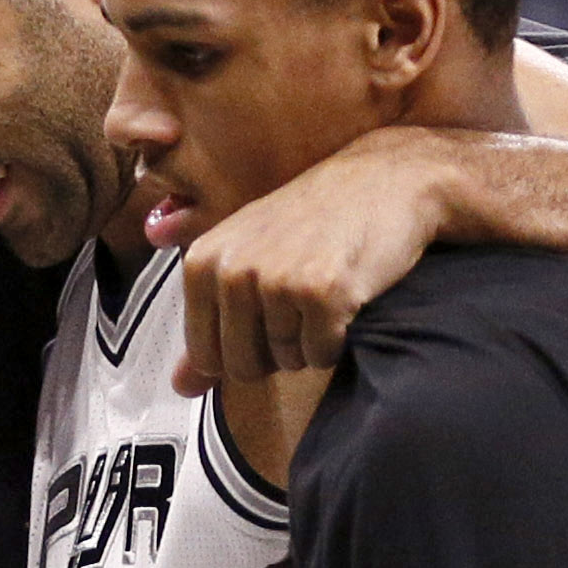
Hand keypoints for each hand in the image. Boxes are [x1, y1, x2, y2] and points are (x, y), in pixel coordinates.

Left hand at [174, 126, 453, 394]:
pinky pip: (321, 355)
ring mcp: (276, 281)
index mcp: (202, 262)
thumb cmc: (313, 221)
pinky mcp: (322, 292)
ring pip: (286, 361)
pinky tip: (345, 300)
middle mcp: (232, 271)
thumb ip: (209, 326)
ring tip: (323, 294)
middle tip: (299, 306)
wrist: (386, 178)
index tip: (265, 316)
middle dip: (275, 353)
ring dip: (310, 342)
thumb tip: (181, 388)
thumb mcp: (246, 260)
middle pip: (242, 366)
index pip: (205, 356)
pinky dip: (337, 341)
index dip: (242, 351)